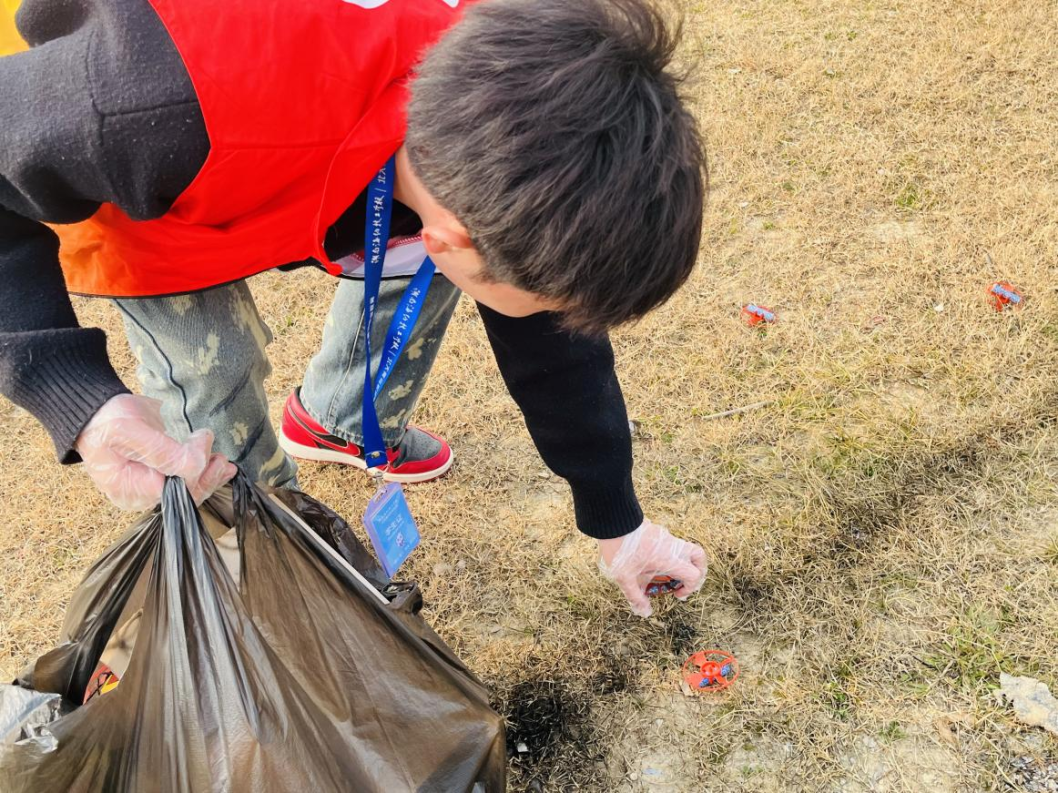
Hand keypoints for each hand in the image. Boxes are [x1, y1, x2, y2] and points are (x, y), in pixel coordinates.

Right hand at [75, 394, 235, 510]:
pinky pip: (182, 482)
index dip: (195, 470)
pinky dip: (201, 474)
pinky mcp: (156, 478)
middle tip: (222, 459)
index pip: (173, 489)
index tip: (204, 440)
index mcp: (128, 487)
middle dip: (206, 478)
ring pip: (185, 491)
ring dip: (208, 477)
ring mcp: (147, 488)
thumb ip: (162, 450)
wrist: (96, 412)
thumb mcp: (130, 430)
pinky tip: (216, 466)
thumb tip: (195, 466)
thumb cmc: (108, 420)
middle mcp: (139, 495)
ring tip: (224, 463)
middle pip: (182, 495)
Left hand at [598, 519, 707, 617]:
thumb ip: (636, 596)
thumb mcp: (624, 577)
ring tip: (667, 573)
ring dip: (684, 563)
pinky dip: (673, 555)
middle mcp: (673, 547)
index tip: (676, 594)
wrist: (612, 521)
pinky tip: (654, 563)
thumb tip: (645, 612)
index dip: (690, 588)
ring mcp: (667, 537)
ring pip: (688, 549)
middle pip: (700, 556)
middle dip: (698, 571)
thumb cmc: (619, 549)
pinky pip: (675, 545)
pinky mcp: (660, 532)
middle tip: (685, 581)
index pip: (694, 574)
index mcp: (669, 559)